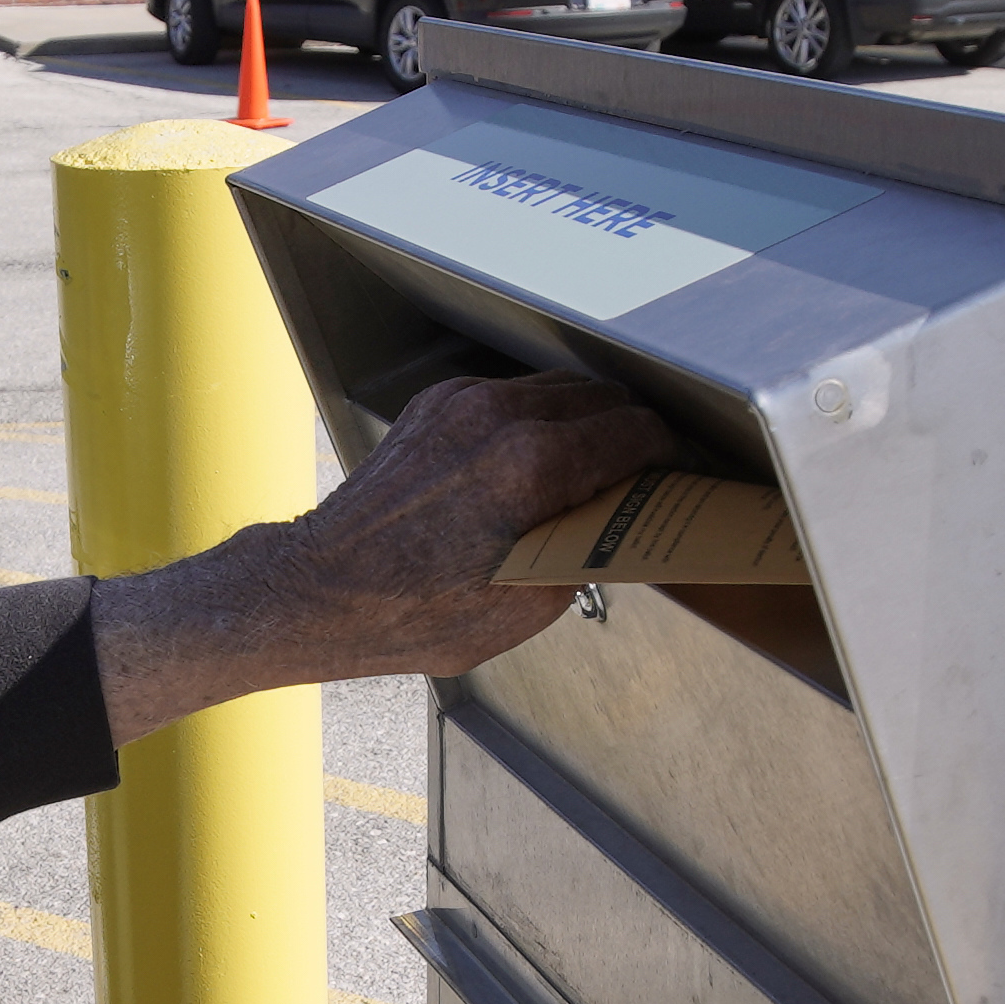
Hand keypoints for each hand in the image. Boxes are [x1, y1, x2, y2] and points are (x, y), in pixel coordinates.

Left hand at [93, 371, 673, 739]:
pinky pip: (511, 396)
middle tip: (655, 468)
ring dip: (589, 420)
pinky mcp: (435, 406)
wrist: (320, 590)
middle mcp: (498, 417)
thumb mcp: (525, 608)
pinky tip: (542, 460)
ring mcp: (461, 404)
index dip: (672, 452)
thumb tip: (617, 530)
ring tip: (604, 464)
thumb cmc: (411, 612)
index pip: (635, 432)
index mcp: (531, 464)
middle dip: (637, 431)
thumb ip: (585, 554)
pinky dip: (540, 420)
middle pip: (603, 400)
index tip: (685, 470)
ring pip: (557, 391)